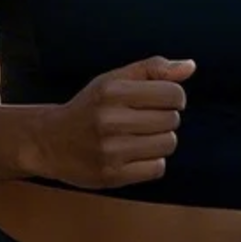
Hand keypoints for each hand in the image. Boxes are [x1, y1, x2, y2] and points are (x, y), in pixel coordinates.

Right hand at [30, 56, 194, 189]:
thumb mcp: (113, 80)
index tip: (160, 100)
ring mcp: (110, 149)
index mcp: (111, 90)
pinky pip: (157, 167)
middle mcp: (109, 119)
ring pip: (168, 144)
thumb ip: (152, 69)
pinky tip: (134, 155)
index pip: (173, 93)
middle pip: (172, 120)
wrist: (50, 141)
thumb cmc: (89, 108)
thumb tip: (190, 66)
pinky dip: (152, 161)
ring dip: (160, 141)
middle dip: (165, 118)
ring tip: (139, 137)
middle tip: (143, 120)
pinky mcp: (112, 174)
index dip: (174, 96)